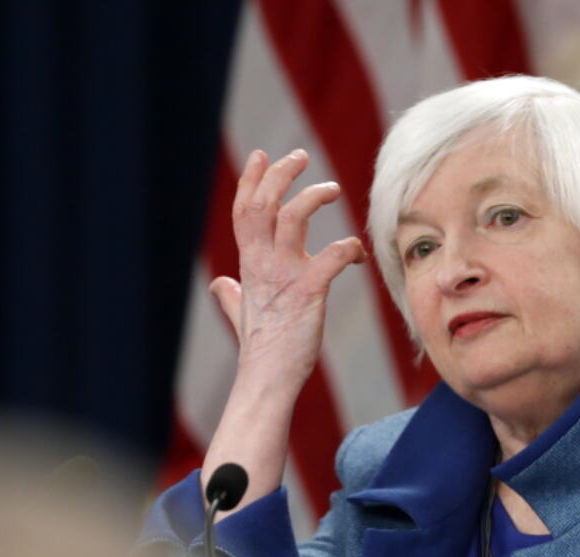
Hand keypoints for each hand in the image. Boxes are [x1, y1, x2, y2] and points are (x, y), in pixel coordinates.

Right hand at [210, 148, 366, 391]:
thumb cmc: (261, 347)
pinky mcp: (309, 292)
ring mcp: (284, 276)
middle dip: (280, 173)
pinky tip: (359, 254)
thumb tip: (220, 285)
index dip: (251, 180)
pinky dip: (349, 248)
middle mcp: (262, 264)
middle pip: (263, 203)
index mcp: (248, 264)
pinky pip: (332, 257)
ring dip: (313, 196)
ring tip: (333, 189)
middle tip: (300, 156)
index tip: (262, 155)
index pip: (243, 211)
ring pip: (291, 216)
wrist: (267, 377)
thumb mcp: (240, 312)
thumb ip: (231, 294)